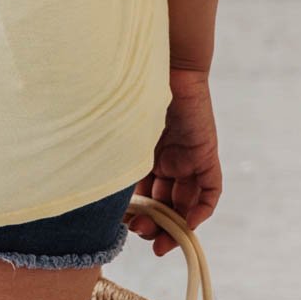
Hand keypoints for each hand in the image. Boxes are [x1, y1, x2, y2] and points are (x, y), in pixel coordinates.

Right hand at [128, 67, 221, 255]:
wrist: (156, 62)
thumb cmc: (127, 93)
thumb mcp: (117, 136)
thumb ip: (111, 162)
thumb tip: (89, 197)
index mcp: (144, 152)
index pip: (145, 192)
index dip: (138, 214)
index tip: (126, 229)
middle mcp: (166, 157)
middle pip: (165, 201)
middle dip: (154, 224)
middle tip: (141, 235)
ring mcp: (187, 155)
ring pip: (185, 200)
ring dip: (174, 223)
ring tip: (158, 236)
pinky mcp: (205, 152)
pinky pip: (210, 189)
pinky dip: (201, 209)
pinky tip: (188, 223)